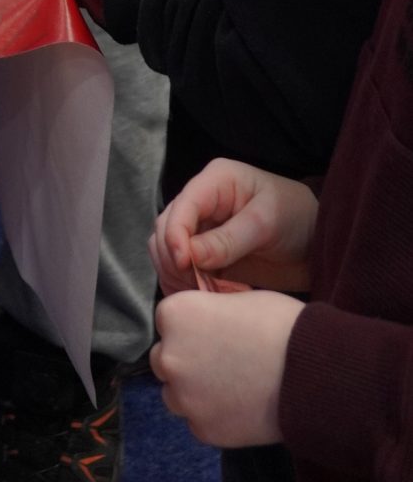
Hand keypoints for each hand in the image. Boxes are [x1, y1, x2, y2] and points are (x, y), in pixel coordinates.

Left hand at [151, 289, 303, 448]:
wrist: (312, 374)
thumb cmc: (280, 326)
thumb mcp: (236, 299)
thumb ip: (208, 311)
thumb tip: (203, 323)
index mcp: (175, 314)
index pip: (167, 322)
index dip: (191, 328)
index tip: (214, 334)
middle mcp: (170, 356)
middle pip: (165, 360)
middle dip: (186, 361)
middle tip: (222, 363)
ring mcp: (185, 397)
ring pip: (176, 395)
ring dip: (195, 392)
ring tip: (232, 387)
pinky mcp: (204, 430)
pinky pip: (198, 423)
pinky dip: (213, 417)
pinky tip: (240, 407)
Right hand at [153, 160, 317, 297]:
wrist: (316, 244)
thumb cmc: (296, 219)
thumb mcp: (266, 223)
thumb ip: (229, 239)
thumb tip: (190, 255)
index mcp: (214, 182)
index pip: (181, 206)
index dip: (175, 234)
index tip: (184, 264)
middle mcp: (201, 204)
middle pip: (165, 228)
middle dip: (174, 258)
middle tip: (198, 286)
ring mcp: (201, 231)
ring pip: (166, 251)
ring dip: (177, 275)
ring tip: (205, 295)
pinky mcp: (205, 256)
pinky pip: (180, 270)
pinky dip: (185, 286)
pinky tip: (205, 299)